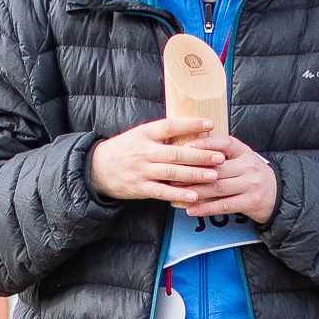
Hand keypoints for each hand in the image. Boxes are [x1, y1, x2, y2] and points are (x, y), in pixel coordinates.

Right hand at [89, 116, 222, 205]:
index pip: (170, 125)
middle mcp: (144, 151)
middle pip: (176, 152)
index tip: (211, 124)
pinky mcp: (140, 188)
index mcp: (145, 133)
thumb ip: (162, 134)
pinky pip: (162, 191)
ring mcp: (141, 170)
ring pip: (172, 172)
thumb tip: (192, 128)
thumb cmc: (125, 149)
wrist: (97, 168)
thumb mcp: (140, 135)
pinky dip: (179, 194)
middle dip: (200, 155)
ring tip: (214, 175)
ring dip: (194, 174)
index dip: (191, 124)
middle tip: (220, 156)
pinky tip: (195, 195)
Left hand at [184, 134, 277, 224]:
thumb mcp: (241, 160)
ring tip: (176, 193)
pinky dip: (206, 208)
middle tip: (172, 175)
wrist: (278, 194)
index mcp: (244, 152)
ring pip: (218, 187)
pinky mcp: (251, 202)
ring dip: (195, 191)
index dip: (205, 144)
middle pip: (217, 168)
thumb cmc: (251, 176)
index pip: (224, 143)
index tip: (185, 147)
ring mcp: (251, 184)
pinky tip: (191, 209)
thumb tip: (189, 154)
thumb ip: (221, 156)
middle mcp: (249, 166)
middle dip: (192, 172)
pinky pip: (224, 205)